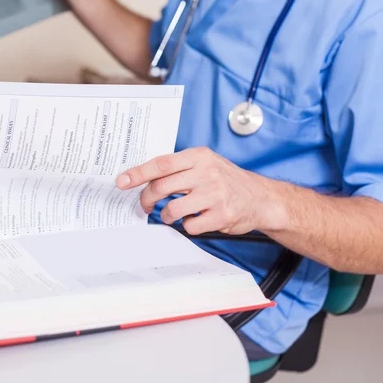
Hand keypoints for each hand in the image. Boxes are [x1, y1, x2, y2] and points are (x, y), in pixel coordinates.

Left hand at [115, 147, 277, 234]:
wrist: (261, 198)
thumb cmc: (226, 181)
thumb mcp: (205, 164)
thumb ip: (179, 168)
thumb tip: (143, 177)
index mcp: (199, 156)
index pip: (161, 163)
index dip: (138, 173)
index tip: (121, 181)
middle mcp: (207, 172)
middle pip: (161, 187)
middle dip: (146, 200)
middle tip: (144, 206)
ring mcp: (215, 194)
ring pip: (172, 209)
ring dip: (167, 216)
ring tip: (173, 215)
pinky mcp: (222, 215)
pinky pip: (190, 225)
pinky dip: (187, 226)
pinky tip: (196, 220)